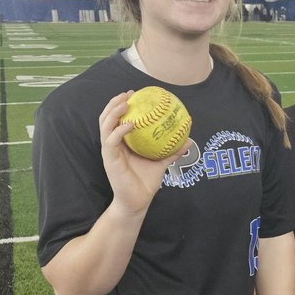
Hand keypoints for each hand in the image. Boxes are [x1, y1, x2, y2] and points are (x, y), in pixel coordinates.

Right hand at [99, 93, 188, 213]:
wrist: (138, 201)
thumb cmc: (146, 182)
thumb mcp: (161, 162)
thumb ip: (172, 151)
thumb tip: (189, 140)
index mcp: (122, 142)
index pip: (117, 118)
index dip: (122, 104)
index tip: (134, 93)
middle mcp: (113, 144)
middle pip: (107, 117)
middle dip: (114, 103)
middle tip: (128, 94)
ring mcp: (109, 151)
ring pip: (105, 125)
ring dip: (113, 112)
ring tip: (125, 103)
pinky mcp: (109, 159)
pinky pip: (111, 141)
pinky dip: (119, 130)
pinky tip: (130, 124)